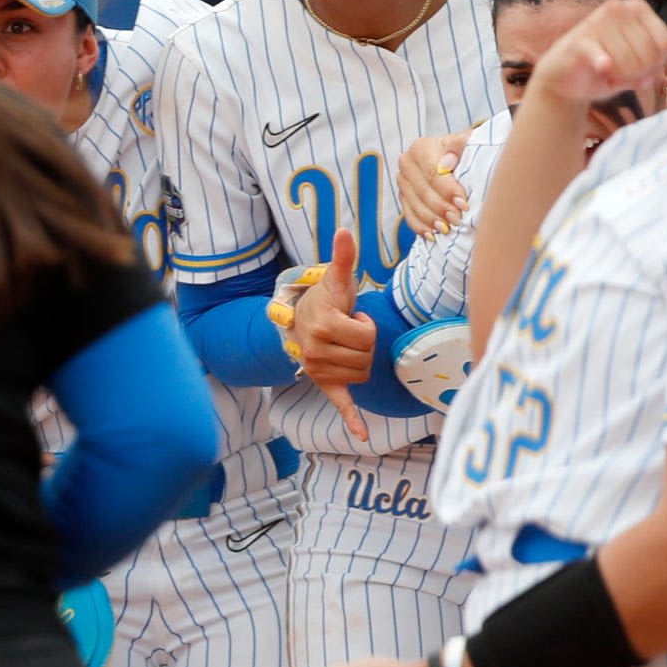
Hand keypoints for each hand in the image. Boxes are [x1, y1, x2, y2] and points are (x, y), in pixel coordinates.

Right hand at [271, 228, 375, 440]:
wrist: (300, 320)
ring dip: (360, 360)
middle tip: (348, 331)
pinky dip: (352, 421)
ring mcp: (319, 370)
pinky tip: (362, 436)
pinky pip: (340, 404)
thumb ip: (342, 257)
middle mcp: (316, 351)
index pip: (367, 337)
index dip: (367, 326)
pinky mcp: (325, 384)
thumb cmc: (326, 299)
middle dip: (364, 343)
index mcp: (324, 326)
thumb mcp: (336, 279)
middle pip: (366, 358)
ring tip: (345, 345)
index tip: (354, 317)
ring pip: (362, 375)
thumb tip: (345, 230)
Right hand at [398, 130, 472, 236]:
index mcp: (420, 148)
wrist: (458, 158)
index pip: (433, 174)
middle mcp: (406, 163)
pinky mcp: (403, 197)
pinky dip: (420, 228)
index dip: (449, 191)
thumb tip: (446, 164)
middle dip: (441, 208)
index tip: (464, 204)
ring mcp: (403, 182)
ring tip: (447, 228)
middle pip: (422, 192)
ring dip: (432, 220)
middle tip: (458, 219)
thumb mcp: (468, 143)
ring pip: (415, 206)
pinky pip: (408, 216)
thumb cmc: (467, 151)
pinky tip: (432, 235)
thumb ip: (458, 147)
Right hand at [527, 0, 666, 112]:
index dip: (654, 65)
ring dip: (620, 78)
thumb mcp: (643, 56)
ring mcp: (596, 22)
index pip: (665, 45)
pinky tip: (601, 70)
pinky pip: (605, 59)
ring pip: (629, 62)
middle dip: (637, 73)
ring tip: (607, 74)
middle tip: (620, 74)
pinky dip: (605, 69)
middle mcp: (618, 8)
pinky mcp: (580, 41)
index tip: (638, 68)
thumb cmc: (607, 65)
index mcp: (637, 7)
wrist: (565, 77)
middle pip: (649, 54)